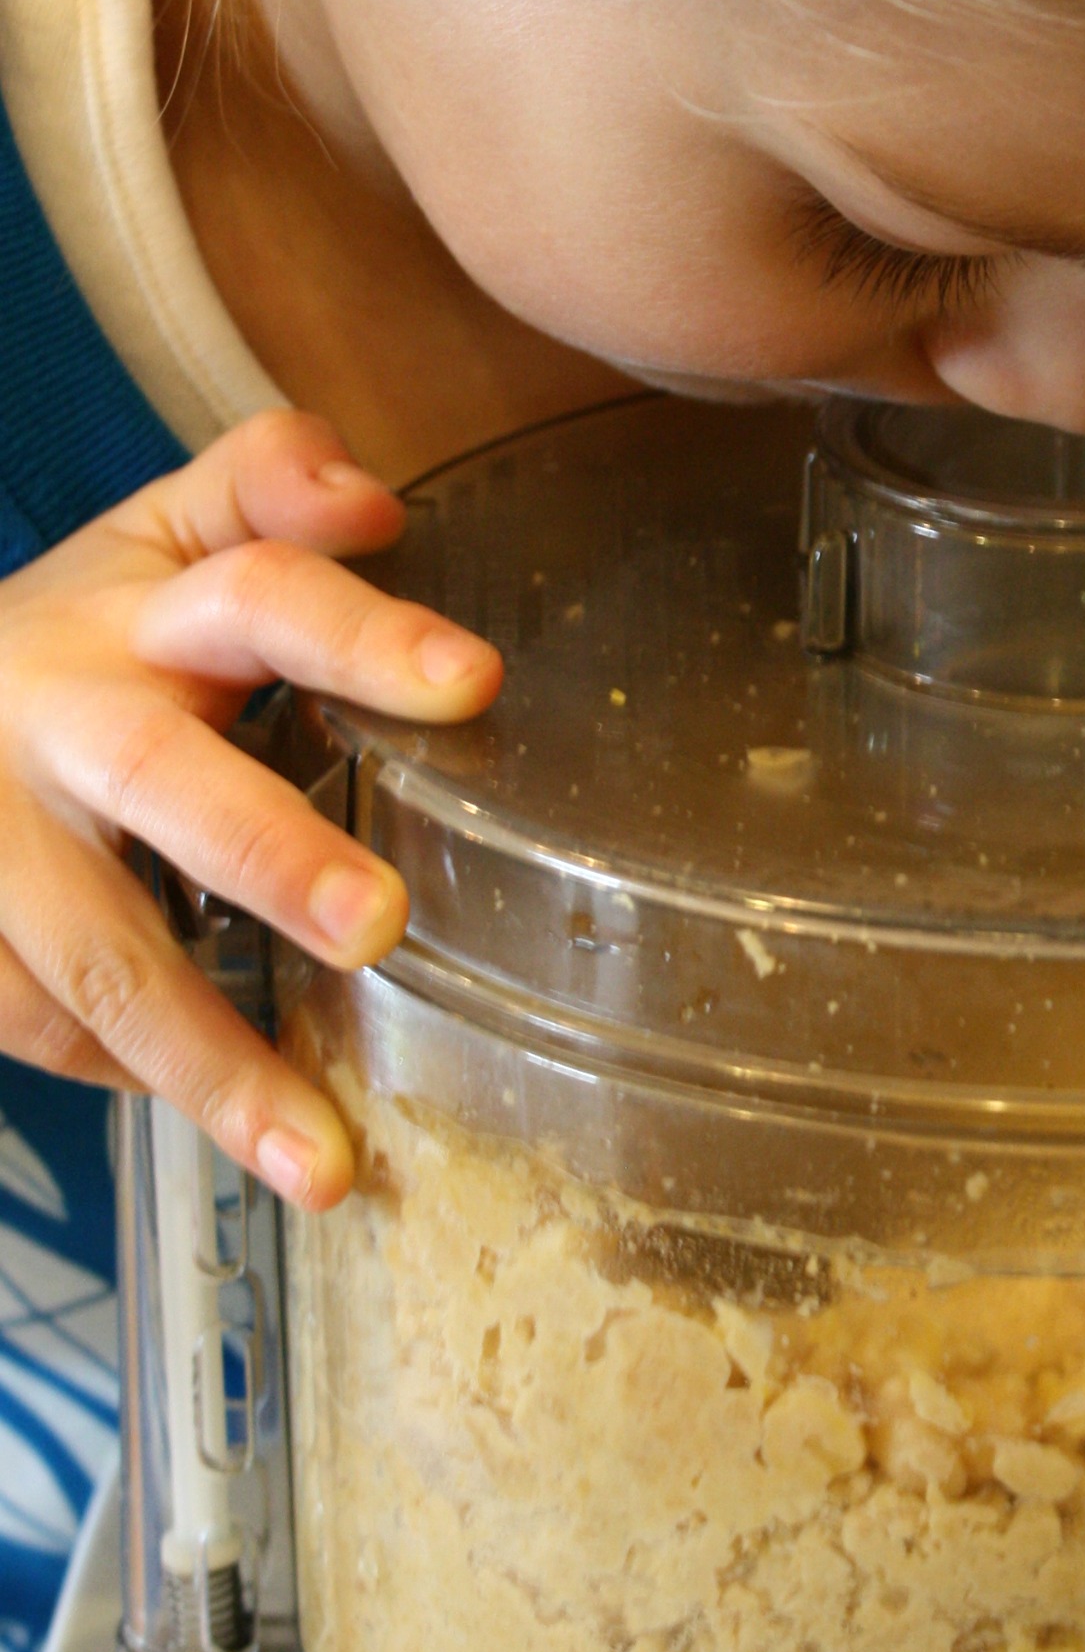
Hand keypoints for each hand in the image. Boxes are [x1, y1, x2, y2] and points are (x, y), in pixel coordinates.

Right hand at [0, 410, 499, 1208]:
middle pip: (164, 782)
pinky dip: (131, 1082)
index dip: (361, 633)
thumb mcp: (162, 536)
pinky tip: (227, 1125)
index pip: (257, 595)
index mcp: (138, 609)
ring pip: (96, 956)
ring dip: (211, 1064)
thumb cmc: (87, 638)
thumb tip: (369, 494)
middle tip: (378, 923)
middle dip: (268, 853)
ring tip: (323, 1162)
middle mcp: (60, 718)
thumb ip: (268, 488)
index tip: (474, 681)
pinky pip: (39, 1024)